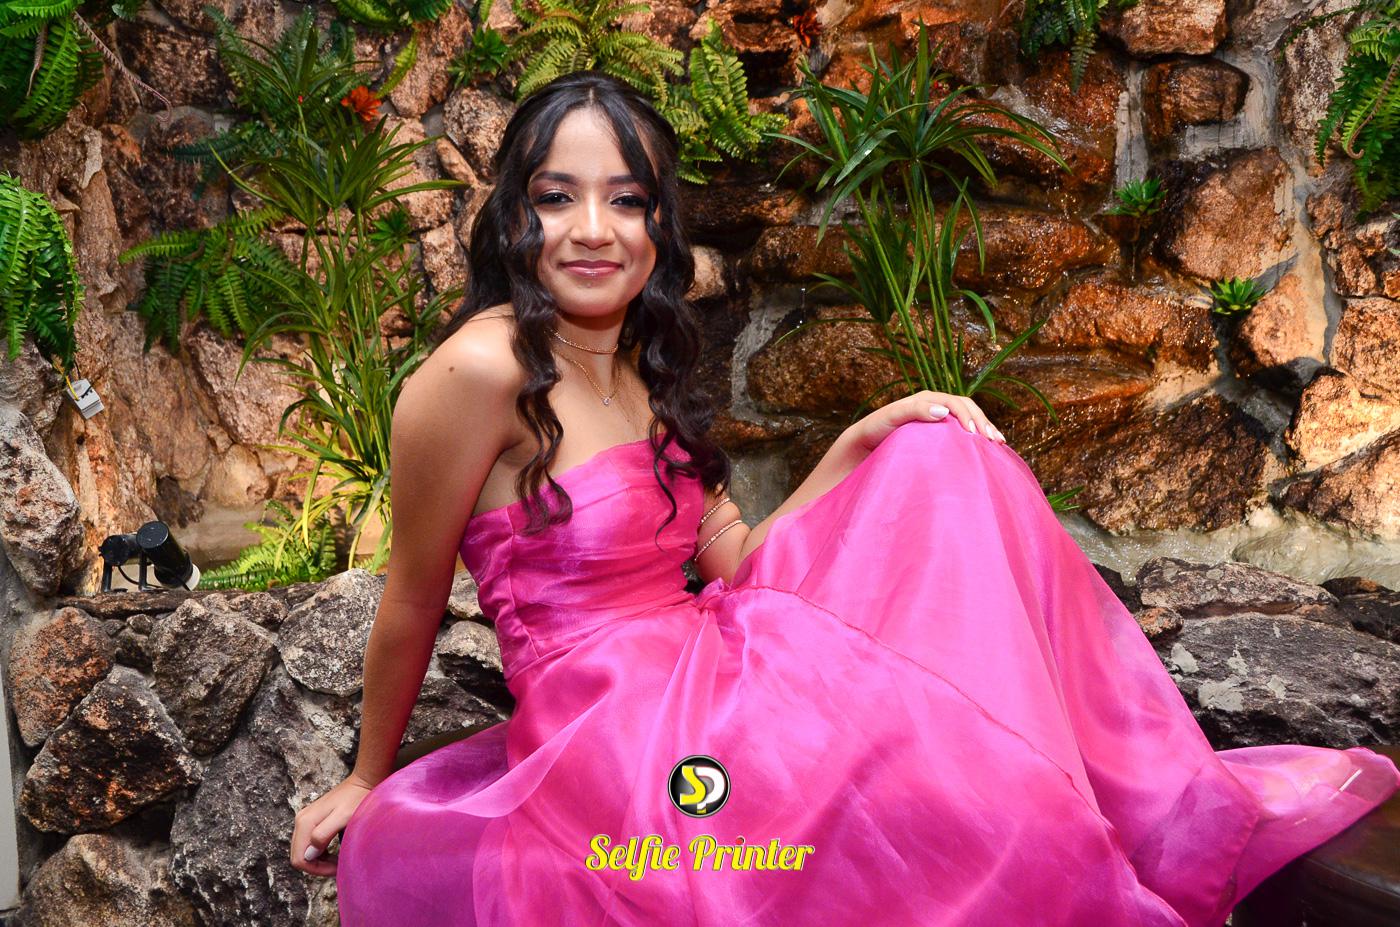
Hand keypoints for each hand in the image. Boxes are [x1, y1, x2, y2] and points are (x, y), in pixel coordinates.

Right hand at [289, 770, 378, 877]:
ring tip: (338, 861)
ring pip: (303, 851)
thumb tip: (309, 854)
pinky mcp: (312, 820)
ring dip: (318, 861)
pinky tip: (334, 853)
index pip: (299, 859)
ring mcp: (305, 819)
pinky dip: (320, 853)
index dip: (316, 869)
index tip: (336, 869)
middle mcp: (301, 820)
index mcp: (305, 822)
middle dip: (317, 867)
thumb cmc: (357, 799)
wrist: (364, 781)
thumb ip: (322, 834)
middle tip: (338, 867)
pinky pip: (309, 843)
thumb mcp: (343, 817)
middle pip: (299, 856)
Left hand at [843, 390, 1004, 457]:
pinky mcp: (939, 434)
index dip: (969, 416)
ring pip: (969, 419)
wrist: (863, 444)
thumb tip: (944, 411)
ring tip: (998, 444)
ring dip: (985, 429)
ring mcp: (938, 420)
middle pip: (967, 409)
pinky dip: (977, 437)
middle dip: (983, 422)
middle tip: (994, 441)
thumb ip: (914, 411)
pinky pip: (963, 432)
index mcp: (926, 400)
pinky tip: (987, 449)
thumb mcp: (891, 417)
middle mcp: (935, 407)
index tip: (976, 434)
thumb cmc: (876, 429)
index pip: (956, 403)